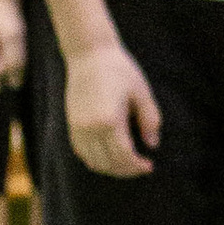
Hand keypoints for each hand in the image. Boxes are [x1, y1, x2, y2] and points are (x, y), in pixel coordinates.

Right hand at [66, 36, 161, 176]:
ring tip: (127, 164)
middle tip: (141, 167)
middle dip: (126, 170)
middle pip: (108, 163)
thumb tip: (152, 145)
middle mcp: (90, 127)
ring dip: (110, 168)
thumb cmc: (119, 70)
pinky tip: (109, 157)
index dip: (137, 166)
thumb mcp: (142, 93)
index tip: (149, 166)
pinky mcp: (71, 123)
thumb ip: (149, 120)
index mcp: (110, 120)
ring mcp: (78, 126)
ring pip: (93, 161)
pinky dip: (95, 159)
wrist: (89, 54)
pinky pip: (81, 151)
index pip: (123, 156)